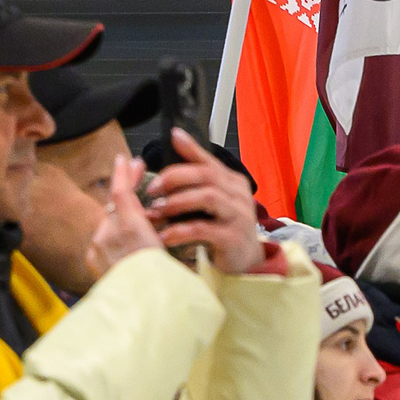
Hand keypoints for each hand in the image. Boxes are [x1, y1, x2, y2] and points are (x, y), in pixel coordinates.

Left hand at [90, 152, 163, 271]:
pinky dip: (115, 234)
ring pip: (110, 222)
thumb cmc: (162, 283)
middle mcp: (108, 235)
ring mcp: (98, 249)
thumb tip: (143, 210)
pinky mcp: (94, 260)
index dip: (123, 173)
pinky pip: (104, 239)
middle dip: (126, 191)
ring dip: (123, 216)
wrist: (143, 311)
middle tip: (135, 176)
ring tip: (140, 217)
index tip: (125, 159)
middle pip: (115, 205)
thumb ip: (150, 225)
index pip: (122, 192)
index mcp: (130, 229)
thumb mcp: (167, 248)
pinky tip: (128, 239)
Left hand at [143, 129, 264, 272]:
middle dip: (175, 178)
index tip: (172, 137)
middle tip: (152, 189)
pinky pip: (204, 229)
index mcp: (234, 182)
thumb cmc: (226, 228)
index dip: (190, 148)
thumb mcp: (214, 200)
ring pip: (207, 197)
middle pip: (206, 176)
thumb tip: (176, 138)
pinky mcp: (233, 238)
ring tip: (156, 211)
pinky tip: (164, 235)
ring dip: (177, 201)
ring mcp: (239, 216)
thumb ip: (198, 175)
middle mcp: (239, 196)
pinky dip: (180, 231)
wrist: (247, 262)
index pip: (209, 161)